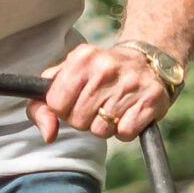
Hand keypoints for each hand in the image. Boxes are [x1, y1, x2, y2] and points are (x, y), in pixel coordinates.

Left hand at [28, 40, 173, 144]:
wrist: (148, 63)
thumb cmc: (101, 74)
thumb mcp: (68, 77)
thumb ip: (44, 104)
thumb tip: (48, 134)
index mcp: (81, 58)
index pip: (56, 104)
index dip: (64, 109)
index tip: (76, 99)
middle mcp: (105, 68)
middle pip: (78, 121)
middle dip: (85, 119)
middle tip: (99, 104)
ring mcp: (129, 84)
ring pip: (101, 130)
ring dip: (106, 126)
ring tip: (114, 108)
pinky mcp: (149, 101)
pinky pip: (124, 134)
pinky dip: (125, 130)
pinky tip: (129, 113)